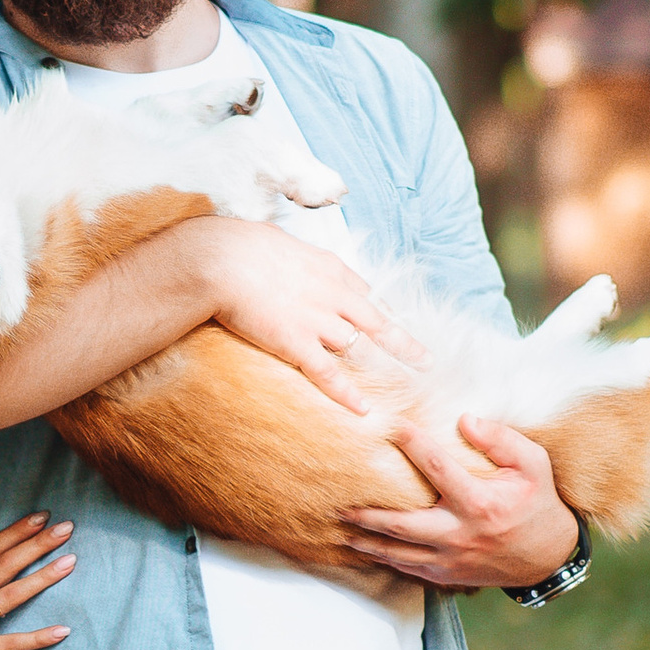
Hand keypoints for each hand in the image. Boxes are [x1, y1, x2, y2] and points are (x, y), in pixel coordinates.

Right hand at [0, 513, 73, 649]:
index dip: (15, 531)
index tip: (40, 516)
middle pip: (4, 563)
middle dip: (37, 543)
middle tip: (66, 527)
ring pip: (11, 594)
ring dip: (43, 576)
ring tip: (70, 561)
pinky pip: (10, 644)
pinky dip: (38, 638)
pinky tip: (62, 631)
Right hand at [207, 219, 426, 420]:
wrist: (223, 259)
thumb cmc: (241, 246)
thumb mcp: (278, 241)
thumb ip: (289, 256)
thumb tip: (279, 252)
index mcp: (329, 268)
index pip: (366, 293)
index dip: (383, 312)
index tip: (394, 324)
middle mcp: (333, 294)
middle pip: (379, 323)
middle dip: (404, 345)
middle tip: (426, 362)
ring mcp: (317, 320)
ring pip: (359, 349)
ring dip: (380, 371)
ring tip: (401, 391)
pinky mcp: (296, 343)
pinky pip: (328, 374)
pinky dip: (347, 393)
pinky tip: (364, 409)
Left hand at [343, 417, 580, 589]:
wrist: (548, 557)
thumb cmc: (538, 503)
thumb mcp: (534, 464)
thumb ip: (502, 440)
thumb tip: (465, 419)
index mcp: (480, 503)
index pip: (437, 468)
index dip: (412, 444)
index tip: (389, 425)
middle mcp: (460, 533)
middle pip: (400, 523)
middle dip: (367, 512)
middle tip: (339, 500)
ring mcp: (450, 558)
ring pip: (396, 552)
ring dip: (366, 540)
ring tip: (341, 526)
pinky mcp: (446, 575)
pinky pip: (406, 569)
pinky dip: (383, 558)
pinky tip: (364, 548)